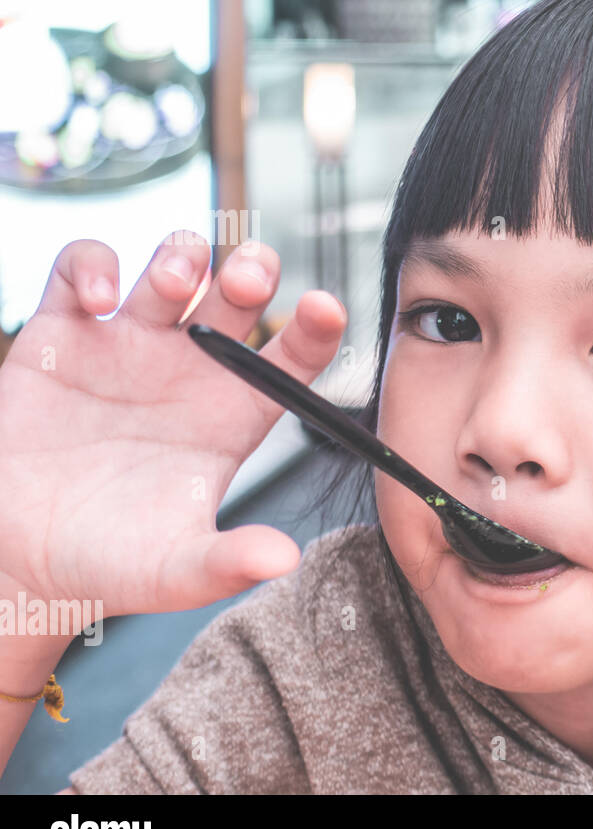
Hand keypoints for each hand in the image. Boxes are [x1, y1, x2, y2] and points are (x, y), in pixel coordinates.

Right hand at [0, 232, 346, 617]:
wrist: (15, 560)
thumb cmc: (106, 564)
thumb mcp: (175, 571)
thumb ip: (227, 562)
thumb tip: (283, 560)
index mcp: (232, 413)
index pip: (294, 356)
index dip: (315, 328)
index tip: (326, 307)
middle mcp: (189, 371)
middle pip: (241, 293)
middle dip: (252, 270)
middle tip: (248, 283)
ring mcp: (128, 346)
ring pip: (172, 268)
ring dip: (182, 257)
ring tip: (177, 287)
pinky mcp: (60, 336)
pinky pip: (82, 270)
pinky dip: (94, 265)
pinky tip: (100, 300)